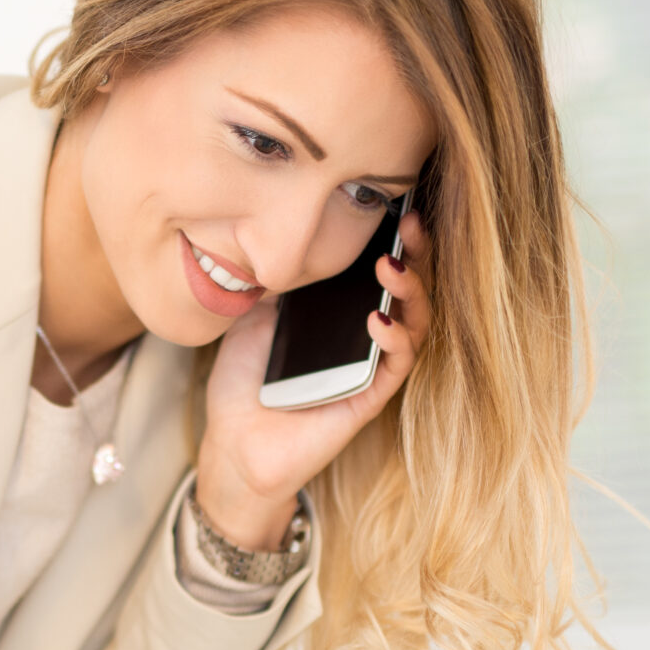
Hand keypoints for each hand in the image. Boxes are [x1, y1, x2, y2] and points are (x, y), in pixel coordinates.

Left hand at [194, 213, 432, 547]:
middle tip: (409, 222)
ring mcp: (371, 368)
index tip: (395, 205)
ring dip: (409, 292)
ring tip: (391, 266)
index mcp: (341, 314)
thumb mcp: (250, 318)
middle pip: (408, 290)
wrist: (233, 444)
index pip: (379, 271)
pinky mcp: (368, 399)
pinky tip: (377, 319)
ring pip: (414, 326)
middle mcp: (364, 338)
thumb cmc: (244, 385)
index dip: (394, 238)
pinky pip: (395, 368)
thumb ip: (274, 282)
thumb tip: (289, 239)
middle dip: (416, 254)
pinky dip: (394, 341)